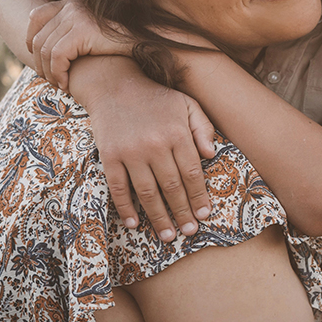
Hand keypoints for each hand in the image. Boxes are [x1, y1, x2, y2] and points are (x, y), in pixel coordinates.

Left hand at [25, 0, 133, 90]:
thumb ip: (71, 32)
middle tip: (51, 79)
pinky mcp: (83, 30)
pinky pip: (57, 56)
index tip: (40, 59)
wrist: (149, 45)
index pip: (37, 16)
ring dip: (49, 72)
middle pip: (39, 37)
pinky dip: (58, 73)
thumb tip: (41, 45)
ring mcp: (77, 15)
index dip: (32, 39)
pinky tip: (66, 83)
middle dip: (40, 63)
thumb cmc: (121, 45)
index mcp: (73, 2)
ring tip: (59, 84)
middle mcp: (73, 5)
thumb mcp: (91, 34)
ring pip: (46, 50)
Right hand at [72, 58, 217, 241]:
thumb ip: (203, 128)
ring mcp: (130, 152)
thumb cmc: (157, 98)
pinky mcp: (109, 156)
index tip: (204, 215)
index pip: (192, 173)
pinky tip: (134, 223)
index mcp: (177, 133)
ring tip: (167, 236)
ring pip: (147, 192)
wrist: (115, 85)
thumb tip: (212, 155)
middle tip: (189, 232)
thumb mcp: (187, 104)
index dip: (199, 196)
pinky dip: (125, 208)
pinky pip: (118, 188)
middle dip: (182, 212)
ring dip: (158, 217)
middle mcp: (155, 145)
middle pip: (172, 187)